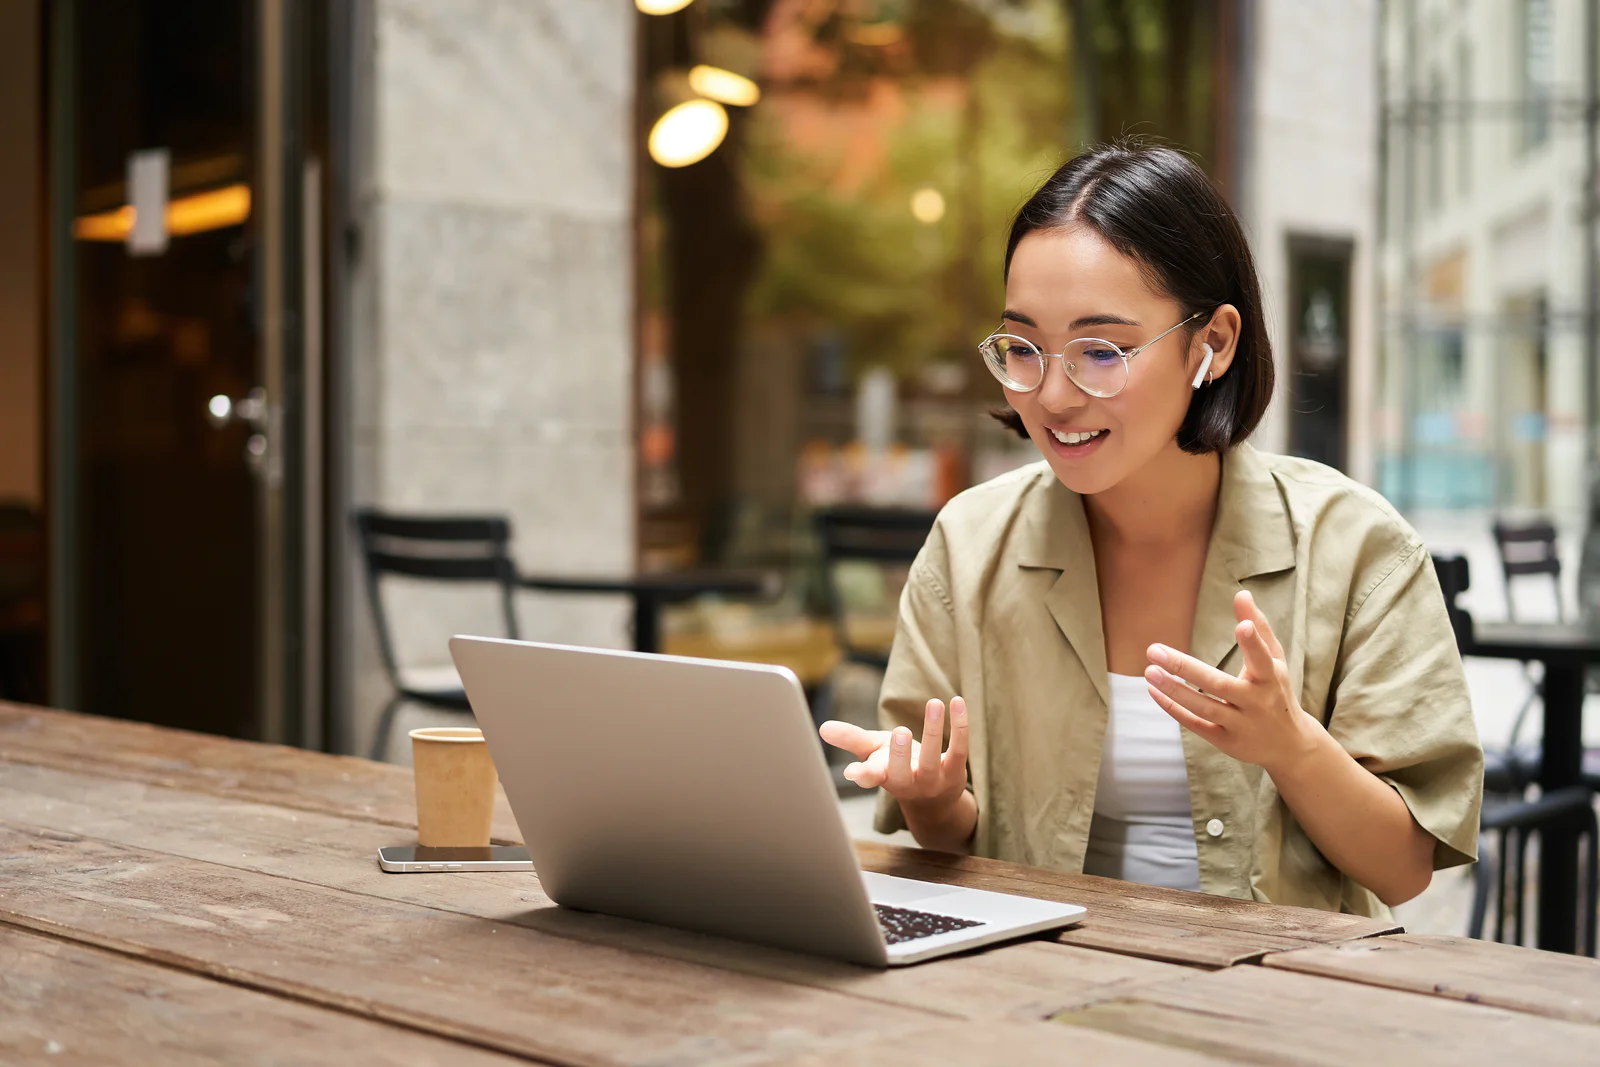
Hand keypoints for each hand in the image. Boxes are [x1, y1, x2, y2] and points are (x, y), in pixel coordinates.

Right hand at [818, 697, 969, 810]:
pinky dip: (959, 726)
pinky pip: (959, 749)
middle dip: (899, 755)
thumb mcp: (872, 753)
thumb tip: (823, 728)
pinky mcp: (954, 771)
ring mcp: (932, 780)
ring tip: (933, 703)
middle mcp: (906, 783)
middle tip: (899, 732)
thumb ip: (850, 739)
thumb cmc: (896, 768)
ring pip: (932, 760)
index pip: (871, 779)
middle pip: (901, 774)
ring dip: (933, 731)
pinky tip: (956, 702)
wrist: (933, 799)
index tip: (853, 772)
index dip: (862, 775)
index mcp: (883, 777)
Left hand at [1143, 590, 1320, 773]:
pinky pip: (1195, 725)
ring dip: (1173, 689)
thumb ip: (1258, 629)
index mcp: (1270, 678)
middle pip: (1218, 684)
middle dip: (1185, 667)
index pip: (1262, 659)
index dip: (1253, 644)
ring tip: (1149, 670)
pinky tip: (1153, 691)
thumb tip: (1242, 594)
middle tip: (1153, 649)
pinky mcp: (1225, 740)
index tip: (1242, 626)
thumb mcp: (1276, 661)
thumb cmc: (1277, 692)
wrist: (1289, 745)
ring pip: (1203, 707)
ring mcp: (1240, 724)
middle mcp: (1255, 702)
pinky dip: (1173, 709)